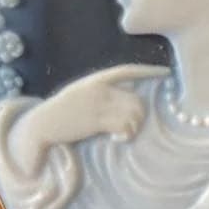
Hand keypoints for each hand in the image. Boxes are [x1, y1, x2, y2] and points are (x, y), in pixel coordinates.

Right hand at [8, 64, 168, 174]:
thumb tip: (125, 97)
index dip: (148, 71)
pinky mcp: (97, 121)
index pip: (127, 70)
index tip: (166, 72)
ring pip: (133, 112)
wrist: (43, 123)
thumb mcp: (80, 92)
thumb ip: (101, 91)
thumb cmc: (62, 111)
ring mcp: (99, 104)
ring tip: (123, 133)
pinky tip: (117, 138)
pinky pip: (124, 126)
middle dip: (139, 114)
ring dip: (133, 126)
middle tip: (130, 126)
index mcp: (96, 80)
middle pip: (136, 98)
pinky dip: (126, 134)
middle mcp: (100, 89)